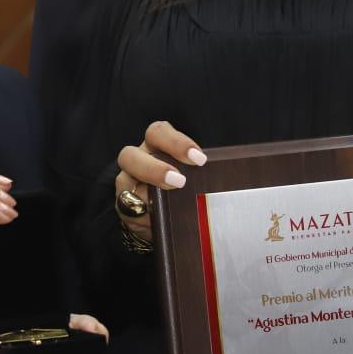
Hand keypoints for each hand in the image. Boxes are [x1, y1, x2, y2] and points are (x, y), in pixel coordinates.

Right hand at [114, 121, 206, 243]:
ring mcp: (126, 183)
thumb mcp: (193, 175)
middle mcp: (137, 160)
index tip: (199, 159)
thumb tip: (230, 181)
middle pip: (130, 155)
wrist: (164, 214)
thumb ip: (201, 173)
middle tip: (179, 182)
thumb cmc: (184, 188)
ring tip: (166, 204)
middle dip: (154, 169)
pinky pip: (127, 209)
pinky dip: (143, 215)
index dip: (176, 143)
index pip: (158, 133)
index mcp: (155, 145)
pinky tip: (156, 220)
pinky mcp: (124, 206)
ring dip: (145, 194)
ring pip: (122, 180)